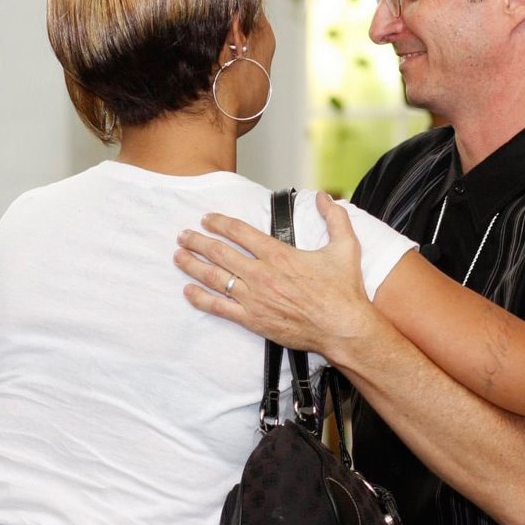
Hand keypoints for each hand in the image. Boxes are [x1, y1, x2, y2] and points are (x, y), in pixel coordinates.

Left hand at [173, 191, 373, 357]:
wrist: (343, 328)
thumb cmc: (343, 291)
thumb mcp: (346, 247)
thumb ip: (335, 218)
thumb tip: (324, 196)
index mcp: (279, 255)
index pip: (240, 232)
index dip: (220, 222)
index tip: (207, 218)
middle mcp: (261, 274)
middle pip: (220, 252)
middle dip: (197, 241)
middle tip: (183, 235)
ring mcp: (254, 298)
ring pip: (214, 277)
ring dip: (192, 264)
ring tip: (179, 256)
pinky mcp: (252, 320)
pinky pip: (219, 307)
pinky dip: (200, 298)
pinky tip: (188, 290)